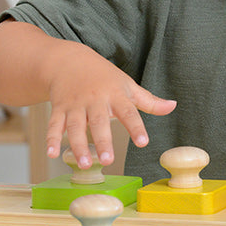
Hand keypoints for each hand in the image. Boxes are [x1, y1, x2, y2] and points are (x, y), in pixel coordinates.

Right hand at [45, 42, 175, 168]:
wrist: (69, 61)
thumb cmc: (104, 77)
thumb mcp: (128, 85)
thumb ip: (149, 101)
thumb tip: (173, 106)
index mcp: (116, 95)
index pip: (129, 112)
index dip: (136, 127)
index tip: (143, 142)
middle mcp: (95, 100)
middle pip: (99, 122)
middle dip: (103, 141)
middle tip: (108, 160)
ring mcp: (75, 105)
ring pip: (75, 126)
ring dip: (78, 146)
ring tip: (84, 164)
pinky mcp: (59, 109)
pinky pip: (54, 125)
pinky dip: (52, 139)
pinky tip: (52, 154)